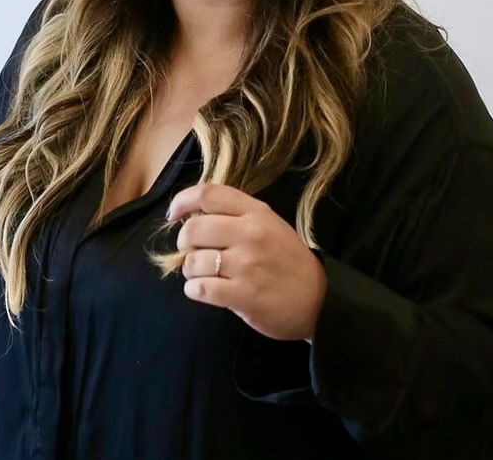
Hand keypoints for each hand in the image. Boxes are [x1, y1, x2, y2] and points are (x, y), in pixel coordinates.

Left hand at [167, 183, 326, 341]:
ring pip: (193, 261)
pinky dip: (195, 290)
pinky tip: (205, 290)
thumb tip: (191, 213)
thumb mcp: (268, 224)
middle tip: (193, 252)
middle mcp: (251, 234)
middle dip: (184, 243)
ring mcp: (248, 265)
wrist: (318, 299)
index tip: (173, 214)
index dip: (182, 201)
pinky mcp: (245, 295)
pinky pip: (200, 289)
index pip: (208, 194)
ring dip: (190, 270)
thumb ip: (235, 214)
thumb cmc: (286, 259)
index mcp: (256, 212)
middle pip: (193, 228)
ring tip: (203, 274)